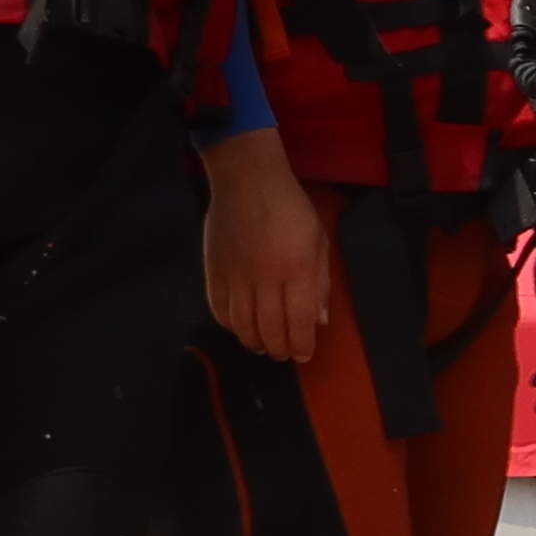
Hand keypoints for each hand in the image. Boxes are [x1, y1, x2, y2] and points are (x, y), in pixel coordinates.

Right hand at [201, 130, 334, 363]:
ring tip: (263, 345)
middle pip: (270, 329)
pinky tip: (240, 326)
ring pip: (242, 325)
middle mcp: (265, 277)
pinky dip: (229, 324)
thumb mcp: (319, 240)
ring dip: (254, 342)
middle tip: (283, 354)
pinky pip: (219, 308)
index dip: (301, 344)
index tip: (303, 355)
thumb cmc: (291, 207)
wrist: (247, 180)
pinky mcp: (214, 270)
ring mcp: (236, 275)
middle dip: (279, 349)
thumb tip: (320, 321)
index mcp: (297, 269)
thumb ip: (321, 282)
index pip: (299, 321)